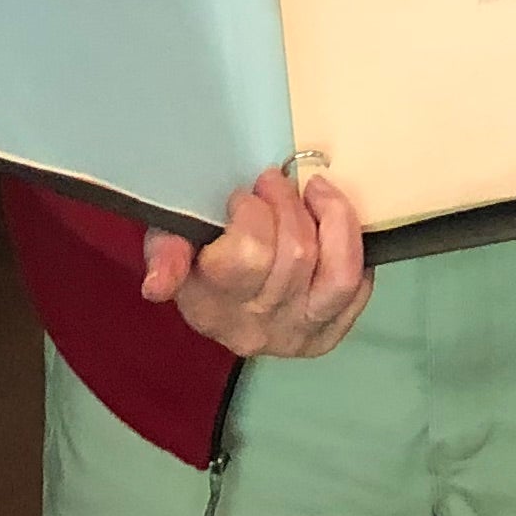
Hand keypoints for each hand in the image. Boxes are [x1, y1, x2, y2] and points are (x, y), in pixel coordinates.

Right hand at [139, 169, 371, 357]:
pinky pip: (359, 287)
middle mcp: (257, 330)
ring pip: (337, 273)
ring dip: (332, 218)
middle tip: (273, 180)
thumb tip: (156, 286)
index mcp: (211, 308)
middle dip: (288, 202)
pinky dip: (351, 246)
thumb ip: (164, 254)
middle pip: (296, 255)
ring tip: (314, 191)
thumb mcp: (166, 242)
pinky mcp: (329, 333)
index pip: (247, 256)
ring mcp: (297, 335)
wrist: (216, 295)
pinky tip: (330, 223)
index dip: (251, 212)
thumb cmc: (193, 252)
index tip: (242, 195)